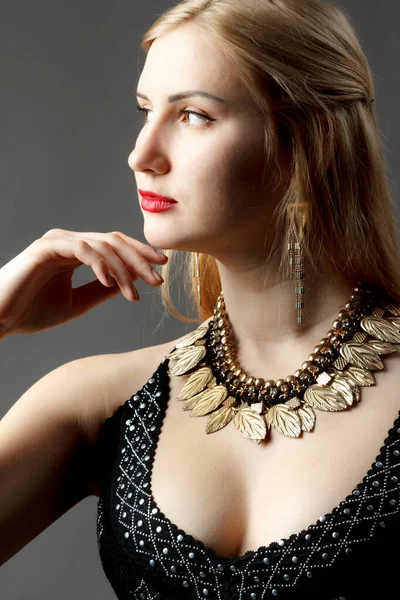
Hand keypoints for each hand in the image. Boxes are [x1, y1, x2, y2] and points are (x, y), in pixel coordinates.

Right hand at [0, 228, 167, 336]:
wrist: (0, 319)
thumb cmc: (31, 312)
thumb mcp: (77, 303)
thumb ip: (102, 291)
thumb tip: (132, 283)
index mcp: (77, 253)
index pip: (115, 246)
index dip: (140, 256)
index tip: (160, 271)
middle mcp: (69, 242)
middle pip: (114, 241)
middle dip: (140, 259)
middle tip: (157, 279)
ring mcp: (58, 242)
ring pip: (102, 245)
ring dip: (123, 268)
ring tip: (134, 292)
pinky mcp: (46, 247)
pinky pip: (83, 250)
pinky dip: (100, 264)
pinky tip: (110, 282)